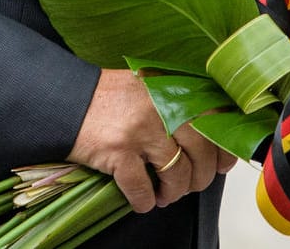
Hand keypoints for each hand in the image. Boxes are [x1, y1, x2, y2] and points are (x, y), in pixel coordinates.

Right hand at [67, 68, 236, 212]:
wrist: (66, 99)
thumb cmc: (109, 98)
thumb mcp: (151, 88)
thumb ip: (179, 103)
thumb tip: (210, 137)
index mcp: (172, 89)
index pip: (216, 119)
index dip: (224, 148)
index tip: (223, 163)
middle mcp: (162, 106)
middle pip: (202, 150)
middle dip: (201, 176)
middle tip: (191, 184)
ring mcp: (141, 129)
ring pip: (177, 172)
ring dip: (174, 192)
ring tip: (166, 195)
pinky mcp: (118, 151)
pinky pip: (143, 188)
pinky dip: (145, 201)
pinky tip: (143, 200)